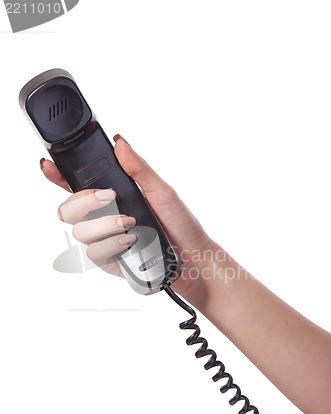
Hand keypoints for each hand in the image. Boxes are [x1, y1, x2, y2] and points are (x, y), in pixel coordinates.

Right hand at [41, 135, 220, 306]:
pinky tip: (130, 241)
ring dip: (103, 225)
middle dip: (82, 201)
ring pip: (79, 232)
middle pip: (67, 209)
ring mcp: (105, 240)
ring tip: (129, 222)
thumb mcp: (163, 191)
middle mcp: (104, 218)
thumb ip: (140, 169)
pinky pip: (93, 254)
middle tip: (108, 197)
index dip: (57, 175)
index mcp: (113, 196)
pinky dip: (111, 245)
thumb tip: (121, 144)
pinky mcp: (109, 262)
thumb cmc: (181, 224)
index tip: (48, 165)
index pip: (76, 185)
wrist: (192, 258)